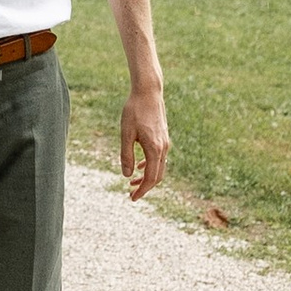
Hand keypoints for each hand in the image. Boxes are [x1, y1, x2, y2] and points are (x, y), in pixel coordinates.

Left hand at [117, 81, 169, 200]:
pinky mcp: (163, 137)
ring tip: (132, 182)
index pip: (151, 178)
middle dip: (145, 187)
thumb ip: (126, 155)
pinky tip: (139, 166)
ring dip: (147, 177)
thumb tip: (127, 175)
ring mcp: (165, 142)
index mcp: (154, 149)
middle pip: (157, 176)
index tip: (132, 198)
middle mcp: (163, 148)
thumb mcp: (126, 133)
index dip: (142, 191)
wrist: (148, 92)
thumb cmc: (134, 111)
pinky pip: (159, 158)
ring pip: (158, 167)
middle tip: (131, 194)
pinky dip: (150, 166)